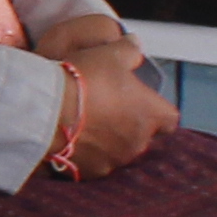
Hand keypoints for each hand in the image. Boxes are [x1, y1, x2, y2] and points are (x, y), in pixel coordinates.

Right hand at [51, 35, 175, 176]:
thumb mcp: (110, 54)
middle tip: (107, 109)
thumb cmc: (84, 80)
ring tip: (85, 124)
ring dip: (108, 141)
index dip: (155, 111)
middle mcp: (139, 142)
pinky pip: (95, 163)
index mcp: (151, 115)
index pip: (169, 119)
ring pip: (118, 151)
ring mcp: (115, 160)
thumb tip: (135, 44)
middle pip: (142, 136)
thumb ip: (129, 50)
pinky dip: (87, 154)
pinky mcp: (91, 172)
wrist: (48, 110)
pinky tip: (71, 139)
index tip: (140, 102)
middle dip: (129, 125)